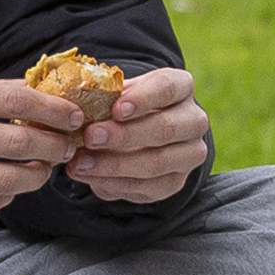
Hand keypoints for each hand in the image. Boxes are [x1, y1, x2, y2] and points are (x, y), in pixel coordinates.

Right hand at [0, 68, 86, 217]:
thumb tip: (37, 90)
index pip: (16, 99)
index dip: (54, 109)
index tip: (75, 115)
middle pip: (20, 142)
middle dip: (55, 145)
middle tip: (68, 145)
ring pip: (9, 178)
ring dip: (37, 175)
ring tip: (44, 168)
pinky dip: (6, 195)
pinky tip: (9, 186)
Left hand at [67, 67, 208, 205]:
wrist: (140, 136)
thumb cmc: (125, 107)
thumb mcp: (119, 94)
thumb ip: (107, 97)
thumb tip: (82, 101)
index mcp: (182, 87)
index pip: (168, 88)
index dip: (143, 98)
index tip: (116, 109)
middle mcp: (194, 120)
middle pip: (165, 128)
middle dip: (124, 135)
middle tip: (90, 137)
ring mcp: (190, 154)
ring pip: (156, 162)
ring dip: (113, 165)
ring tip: (80, 163)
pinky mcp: (176, 182)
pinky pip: (146, 187)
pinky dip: (113, 183)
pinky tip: (88, 176)